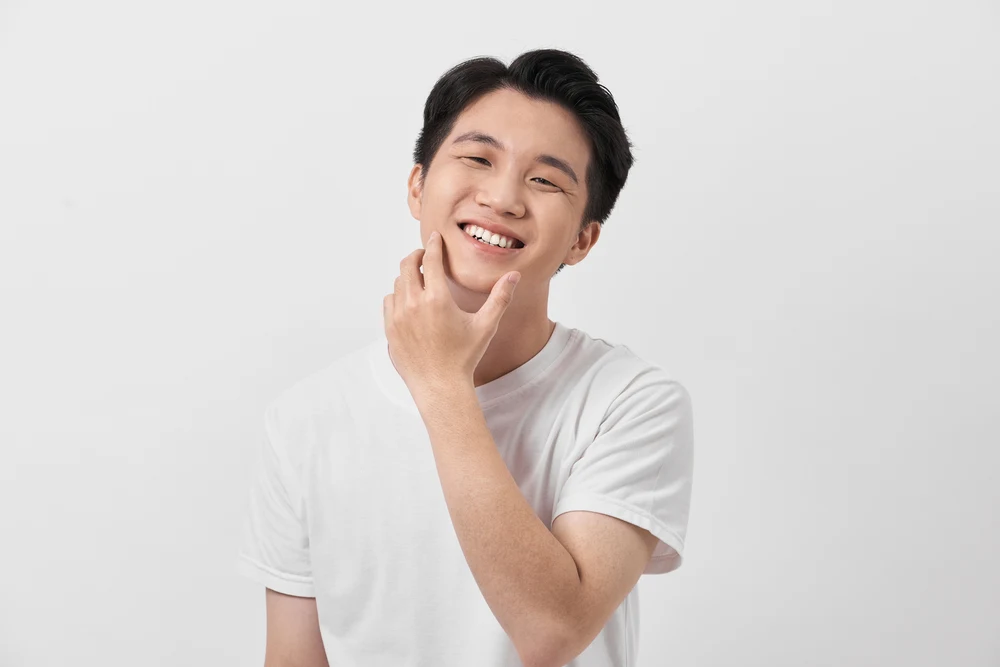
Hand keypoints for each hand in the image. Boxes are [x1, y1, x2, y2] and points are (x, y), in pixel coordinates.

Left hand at [382, 231, 519, 395]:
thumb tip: (514, 276)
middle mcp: (413, 304)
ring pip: (397, 283)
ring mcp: (398, 317)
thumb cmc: (464, 357)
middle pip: (407, 266)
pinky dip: (397, 296)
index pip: (429, 259)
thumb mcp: (485, 326)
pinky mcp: (390, 330)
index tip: (434, 238)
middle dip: (416, 256)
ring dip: (407, 277)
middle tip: (425, 255)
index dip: (433, 245)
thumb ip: (500, 298)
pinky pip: (389, 302)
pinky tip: (408, 300)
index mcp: (437, 299)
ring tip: (419, 279)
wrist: (439, 386)